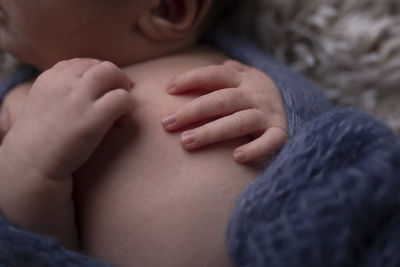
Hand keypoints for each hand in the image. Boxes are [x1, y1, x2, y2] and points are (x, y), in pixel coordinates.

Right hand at [0, 58, 132, 247]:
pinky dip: (129, 107)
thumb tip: (93, 88)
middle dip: (116, 79)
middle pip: (102, 65)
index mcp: (51, 78)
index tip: (101, 95)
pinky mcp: (92, 117)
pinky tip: (122, 122)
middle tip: (120, 99)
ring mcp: (77, 98)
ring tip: (122, 109)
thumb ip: (64, 91)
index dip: (98, 78)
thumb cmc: (43, 139)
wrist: (31, 165)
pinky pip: (122, 99)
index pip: (84, 63)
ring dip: (123, 88)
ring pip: (112, 73)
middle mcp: (64, 83)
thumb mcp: (46, 104)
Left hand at [161, 60, 287, 162]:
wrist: (299, 102)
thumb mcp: (246, 76)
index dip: (191, 79)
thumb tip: (211, 67)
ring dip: (212, 132)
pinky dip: (255, 149)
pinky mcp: (280, 132)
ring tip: (186, 142)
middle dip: (192, 111)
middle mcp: (254, 95)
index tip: (168, 89)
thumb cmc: (257, 93)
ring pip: (238, 122)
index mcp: (243, 79)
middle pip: (220, 100)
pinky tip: (236, 157)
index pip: (215, 74)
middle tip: (167, 123)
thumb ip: (229, 71)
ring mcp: (267, 113)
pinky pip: (270, 141)